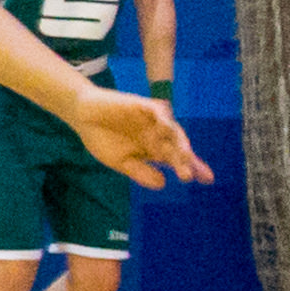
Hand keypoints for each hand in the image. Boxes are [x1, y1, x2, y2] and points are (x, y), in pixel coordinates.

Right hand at [72, 90, 209, 190]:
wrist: (81, 116)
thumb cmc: (101, 138)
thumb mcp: (120, 162)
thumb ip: (140, 172)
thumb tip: (163, 183)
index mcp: (154, 149)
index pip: (178, 159)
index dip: (194, 167)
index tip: (208, 180)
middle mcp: (158, 135)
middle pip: (178, 148)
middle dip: (186, 161)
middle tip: (189, 176)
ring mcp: (152, 120)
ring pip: (173, 131)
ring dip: (179, 143)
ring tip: (184, 156)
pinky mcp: (143, 106)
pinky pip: (159, 111)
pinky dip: (164, 119)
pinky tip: (167, 128)